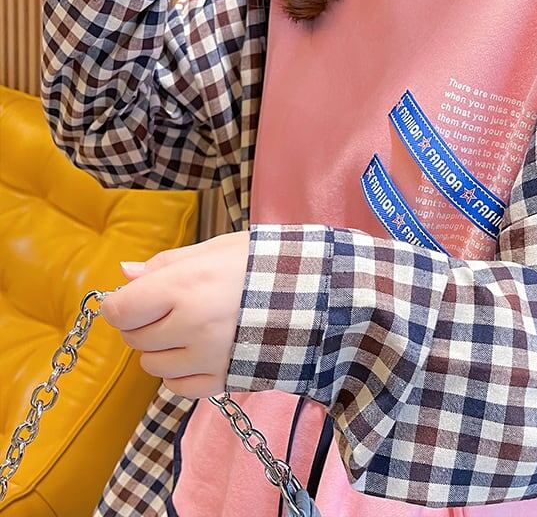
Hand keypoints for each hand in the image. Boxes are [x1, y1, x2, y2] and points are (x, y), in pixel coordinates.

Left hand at [99, 230, 250, 398]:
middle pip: (135, 337)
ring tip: (193, 327)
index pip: (120, 309)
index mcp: (186, 287)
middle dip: (144, 322)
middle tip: (172, 306)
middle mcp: (192, 326)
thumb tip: (124, 273)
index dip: (120, 303)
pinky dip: (181, 372)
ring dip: (163, 348)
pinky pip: (178, 387)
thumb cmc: (264, 264)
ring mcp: (208, 358)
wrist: (316, 296)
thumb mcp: (216, 249)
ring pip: (153, 365)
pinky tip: (202, 351)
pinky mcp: (223, 381)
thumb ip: (167, 263)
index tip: (133, 297)